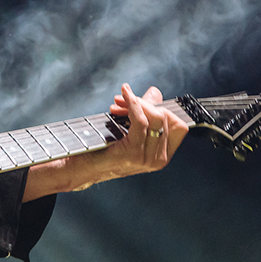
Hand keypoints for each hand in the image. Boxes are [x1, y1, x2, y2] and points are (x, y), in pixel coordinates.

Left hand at [24, 83, 188, 200]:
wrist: (81, 168)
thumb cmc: (102, 149)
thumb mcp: (129, 130)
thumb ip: (145, 113)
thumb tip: (155, 93)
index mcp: (162, 155)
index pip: (179, 126)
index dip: (163, 108)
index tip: (144, 100)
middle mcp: (159, 159)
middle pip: (165, 117)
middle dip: (144, 102)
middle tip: (123, 98)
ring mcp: (147, 158)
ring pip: (154, 117)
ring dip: (135, 102)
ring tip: (118, 100)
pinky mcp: (133, 153)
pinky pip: (140, 121)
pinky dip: (132, 105)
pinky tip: (122, 98)